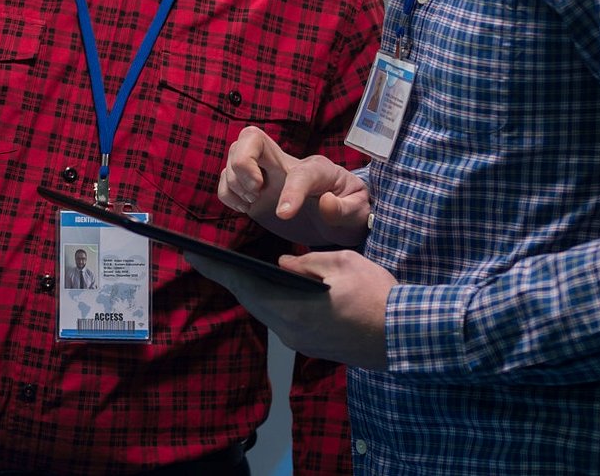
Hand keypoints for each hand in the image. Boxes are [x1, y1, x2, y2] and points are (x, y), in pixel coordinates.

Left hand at [185, 248, 398, 368]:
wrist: (407, 336)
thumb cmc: (377, 295)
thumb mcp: (342, 263)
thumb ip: (307, 263)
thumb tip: (284, 265)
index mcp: (292, 309)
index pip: (244, 285)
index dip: (216, 268)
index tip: (192, 253)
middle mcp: (290, 331)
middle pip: (252, 300)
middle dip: (232, 278)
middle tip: (209, 258)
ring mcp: (301, 343)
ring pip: (268, 312)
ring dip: (255, 292)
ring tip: (237, 271)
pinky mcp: (313, 347)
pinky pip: (285, 321)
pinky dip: (275, 303)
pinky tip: (274, 290)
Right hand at [218, 126, 369, 247]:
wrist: (340, 214)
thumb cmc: (350, 208)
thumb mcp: (358, 211)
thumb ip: (343, 209)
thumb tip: (325, 202)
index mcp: (317, 168)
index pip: (299, 173)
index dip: (291, 192)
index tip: (285, 214)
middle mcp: (287, 163)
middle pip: (251, 137)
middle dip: (243, 162)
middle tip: (256, 192)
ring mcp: (266, 173)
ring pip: (233, 155)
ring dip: (236, 181)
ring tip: (254, 200)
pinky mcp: (253, 188)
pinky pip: (226, 180)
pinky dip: (227, 193)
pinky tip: (244, 205)